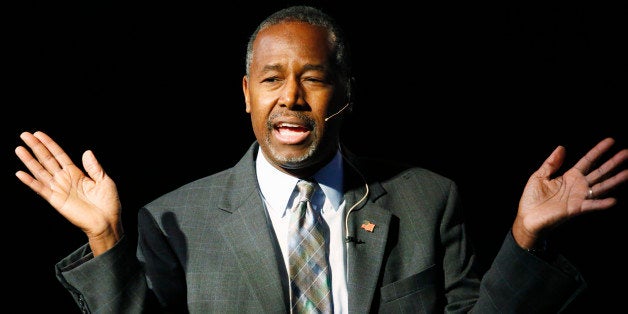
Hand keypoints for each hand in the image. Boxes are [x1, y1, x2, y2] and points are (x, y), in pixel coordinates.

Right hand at [15, 131, 122, 255]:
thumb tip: (87, 152)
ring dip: (30, 161)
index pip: (59, 155)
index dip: (49, 144)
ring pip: (41, 172)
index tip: (38, 134)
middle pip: (47, 160)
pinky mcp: (56, 201)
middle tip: (24, 135)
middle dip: (36, 147)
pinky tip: (20, 173)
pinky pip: (41, 189)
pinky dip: (30, 182)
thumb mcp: (104, 180)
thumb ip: (94, 167)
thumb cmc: (108, 203)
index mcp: (77, 174)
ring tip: (19, 149)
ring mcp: (59, 190)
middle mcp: (65, 180)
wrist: (107, 222)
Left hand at [512, 137, 627, 249]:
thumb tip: (562, 147)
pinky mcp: (575, 209)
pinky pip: (590, 205)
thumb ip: (551, 163)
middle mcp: (578, 186)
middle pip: (599, 172)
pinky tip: (612, 200)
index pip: (588, 160)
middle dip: (613, 163)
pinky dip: (601, 204)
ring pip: (600, 186)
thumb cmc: (532, 198)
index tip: (611, 141)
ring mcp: (578, 197)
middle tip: (627, 153)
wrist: (527, 217)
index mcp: (570, 176)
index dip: (598, 151)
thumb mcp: (539, 176)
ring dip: (615, 180)